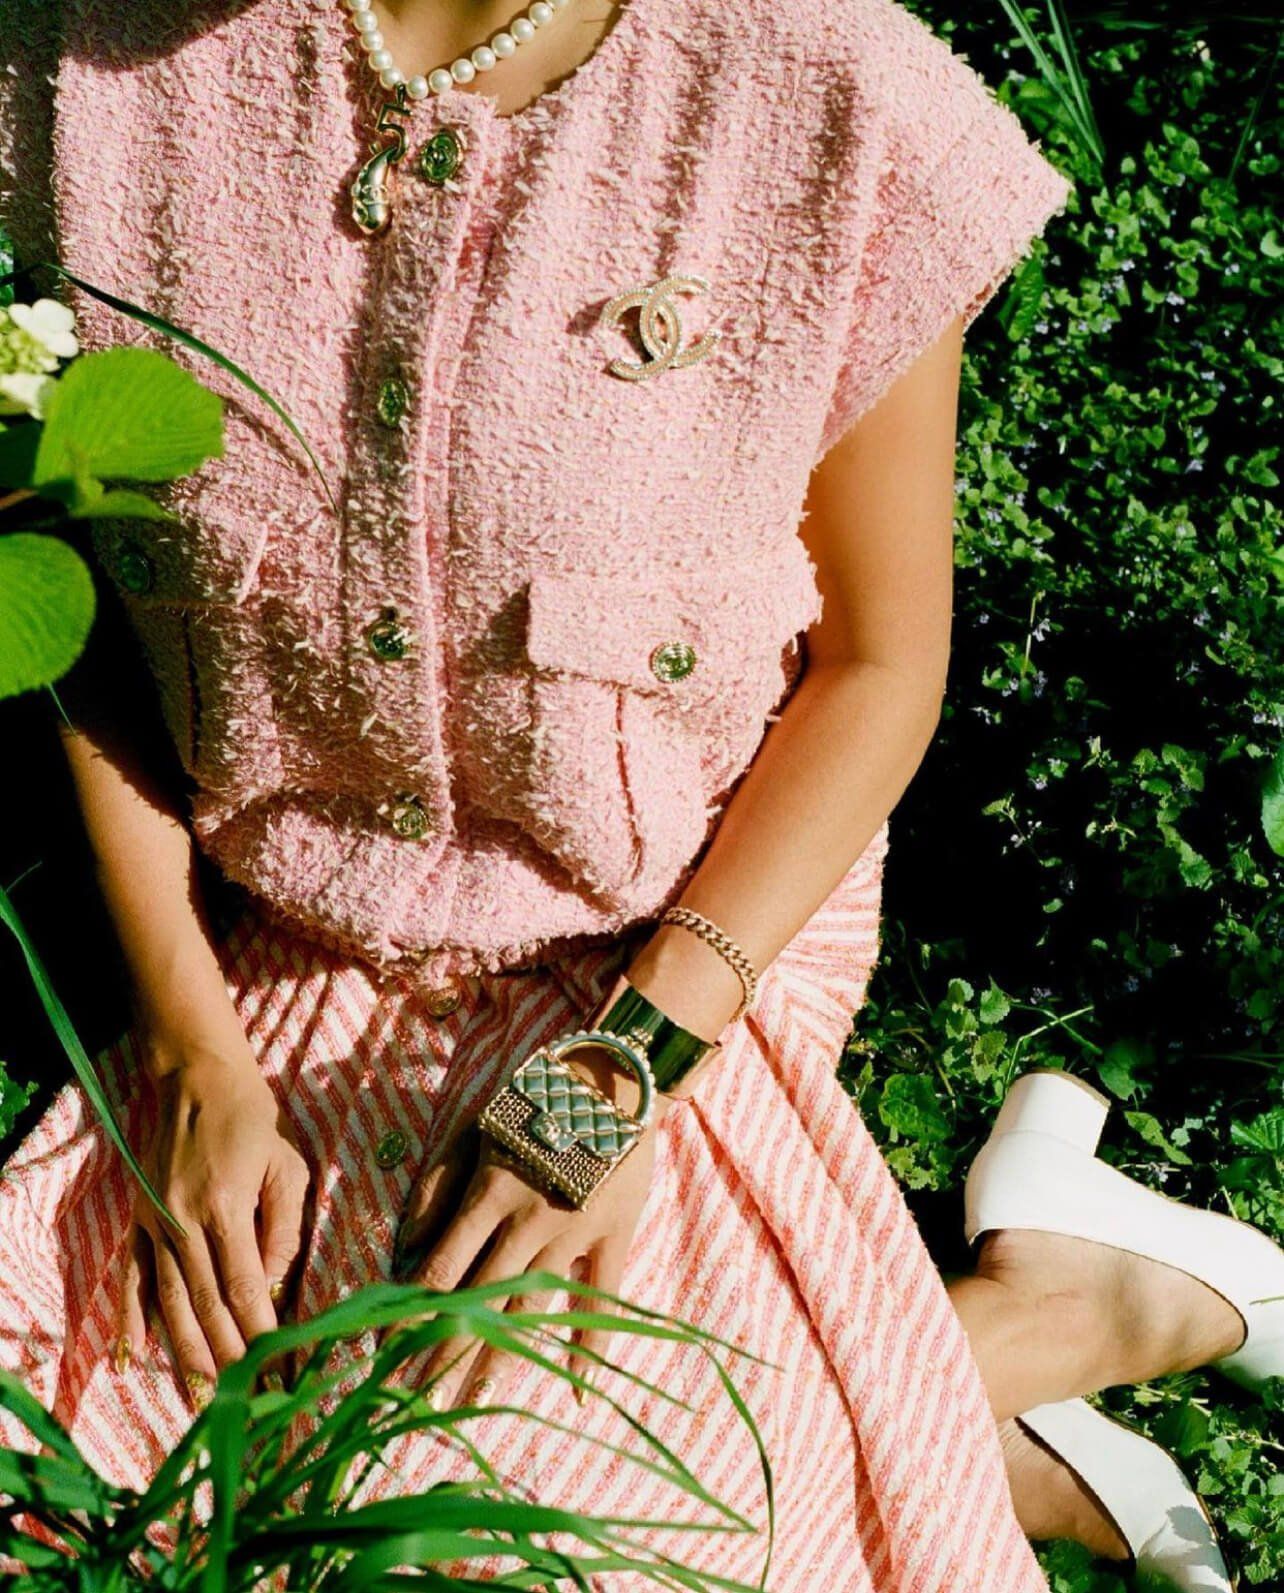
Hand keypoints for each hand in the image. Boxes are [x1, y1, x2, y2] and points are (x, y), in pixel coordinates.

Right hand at [118, 1041, 311, 1408]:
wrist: (198, 1079)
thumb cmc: (255, 1121)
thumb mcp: (288, 1165)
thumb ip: (284, 1227)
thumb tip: (273, 1285)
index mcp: (226, 1206)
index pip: (245, 1286)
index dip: (261, 1333)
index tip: (279, 1369)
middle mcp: (184, 1222)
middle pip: (205, 1305)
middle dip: (228, 1359)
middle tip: (249, 1402)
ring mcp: (155, 1224)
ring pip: (168, 1303)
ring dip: (185, 1354)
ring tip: (201, 1399)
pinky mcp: (138, 1221)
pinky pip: (132, 1280)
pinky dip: (132, 1322)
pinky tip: (136, 1358)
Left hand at [390, 1047, 671, 1408]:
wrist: (611, 1077)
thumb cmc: (531, 1098)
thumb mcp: (472, 1129)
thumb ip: (436, 1187)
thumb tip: (404, 1250)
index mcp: (488, 1195)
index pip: (440, 1271)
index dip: (411, 1318)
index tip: (385, 1358)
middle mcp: (527, 1222)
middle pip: (478, 1302)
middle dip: (443, 1356)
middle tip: (415, 1406)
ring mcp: (573, 1233)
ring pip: (531, 1309)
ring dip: (499, 1359)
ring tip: (471, 1402)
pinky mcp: (613, 1235)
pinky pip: (600, 1298)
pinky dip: (592, 1345)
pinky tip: (577, 1386)